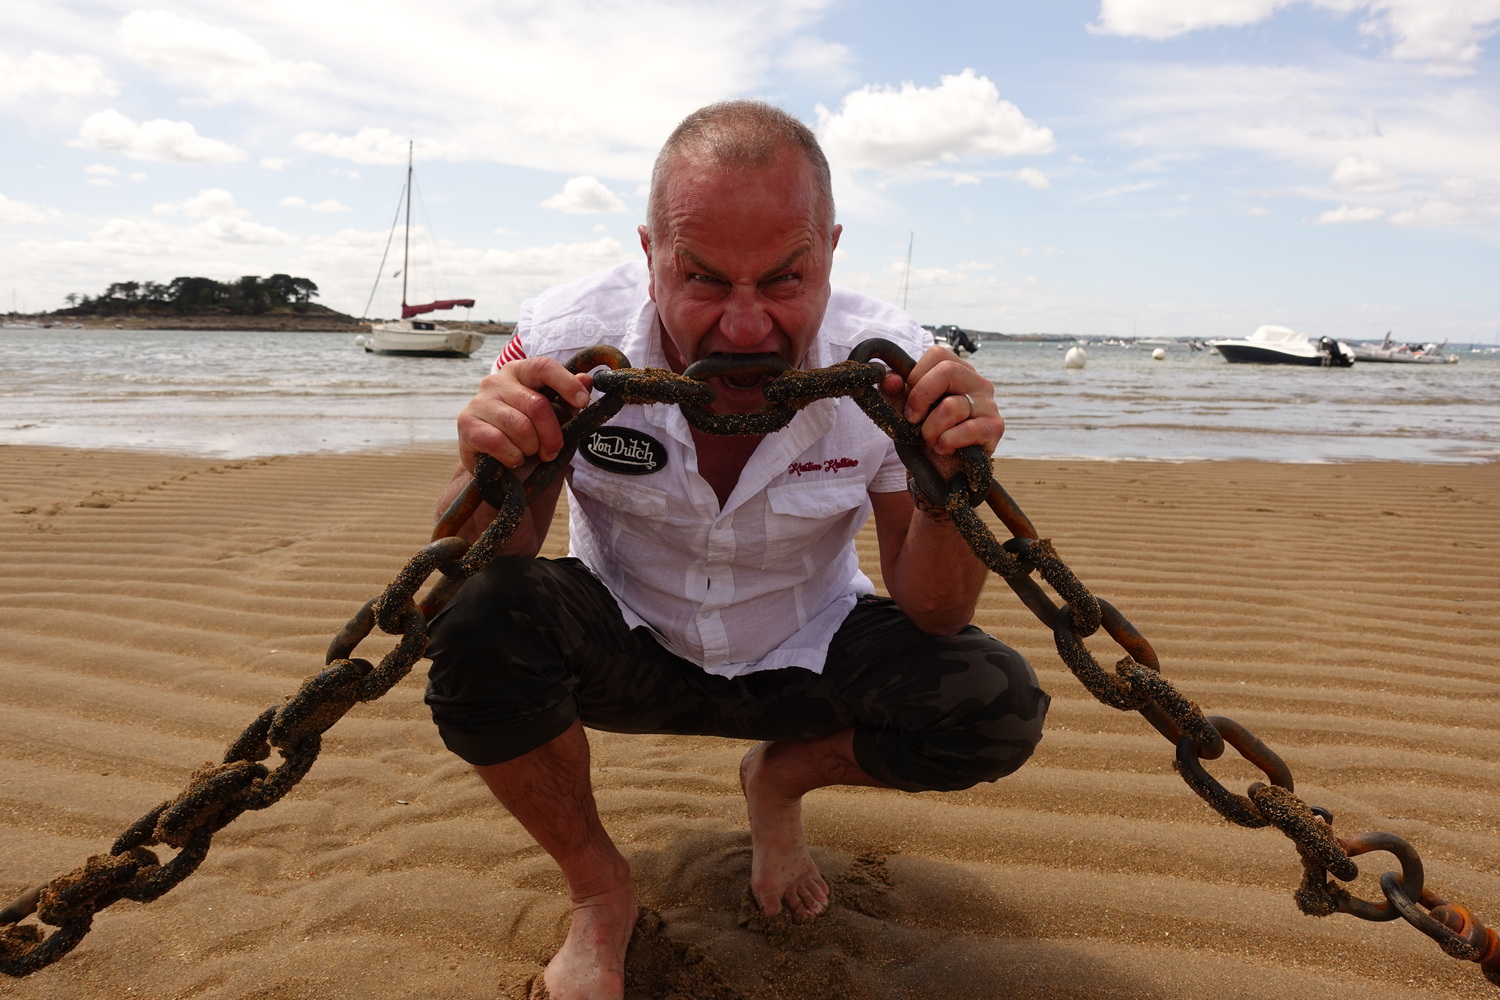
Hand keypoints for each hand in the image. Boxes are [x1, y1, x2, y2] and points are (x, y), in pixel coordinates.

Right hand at [456, 356, 592, 472]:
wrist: (494, 465)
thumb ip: (568, 400)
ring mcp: (479, 402)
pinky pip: (499, 442)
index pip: (543, 366)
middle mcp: (496, 381)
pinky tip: (513, 459)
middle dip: (552, 434)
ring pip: (519, 426)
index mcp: (520, 372)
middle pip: (537, 405)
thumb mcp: (554, 418)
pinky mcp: (467, 424)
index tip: (583, 402)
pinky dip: (513, 456)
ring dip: (531, 447)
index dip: (566, 383)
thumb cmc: (527, 436)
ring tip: (528, 453)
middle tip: (552, 450)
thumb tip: (587, 380)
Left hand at [880, 345, 1003, 456]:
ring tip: (932, 439)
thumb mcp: (903, 409)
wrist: (943, 469)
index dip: (916, 376)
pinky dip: (946, 443)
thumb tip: (890, 379)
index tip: (909, 401)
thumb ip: (893, 391)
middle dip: (920, 398)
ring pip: (951, 406)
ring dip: (931, 430)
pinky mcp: (994, 428)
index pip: (937, 353)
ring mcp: (988, 404)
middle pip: (948, 370)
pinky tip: (945, 448)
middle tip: (913, 419)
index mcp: (957, 371)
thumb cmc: (926, 431)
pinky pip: (966, 430)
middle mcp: (977, 382)